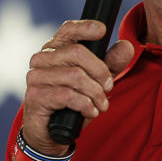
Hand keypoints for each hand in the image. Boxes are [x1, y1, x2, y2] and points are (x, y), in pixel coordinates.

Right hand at [21, 20, 134, 155]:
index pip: (68, 30)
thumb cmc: (72, 102)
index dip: (85, 27)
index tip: (102, 31)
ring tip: (101, 105)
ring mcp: (36, 76)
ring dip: (95, 93)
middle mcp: (42, 58)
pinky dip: (86, 105)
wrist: (52, 133)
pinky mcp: (35, 95)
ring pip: (75, 76)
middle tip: (109, 87)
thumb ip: (111, 63)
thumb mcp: (97, 81)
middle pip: (77, 53)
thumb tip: (126, 46)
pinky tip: (91, 112)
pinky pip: (68, 95)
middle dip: (101, 71)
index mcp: (56, 49)